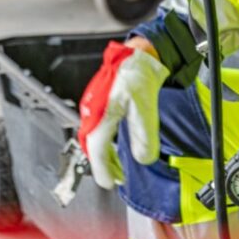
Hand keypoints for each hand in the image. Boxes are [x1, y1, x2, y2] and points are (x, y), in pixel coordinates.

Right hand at [77, 40, 169, 188]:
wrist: (136, 55)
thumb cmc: (139, 76)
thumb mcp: (146, 109)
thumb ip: (145, 136)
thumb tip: (144, 159)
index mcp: (102, 114)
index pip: (97, 149)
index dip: (102, 169)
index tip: (109, 184)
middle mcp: (92, 111)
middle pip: (92, 146)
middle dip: (103, 165)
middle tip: (116, 178)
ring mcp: (92, 106)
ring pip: (94, 138)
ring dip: (105, 155)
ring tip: (118, 166)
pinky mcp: (97, 103)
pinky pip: (97, 129)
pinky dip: (105, 142)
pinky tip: (116, 145)